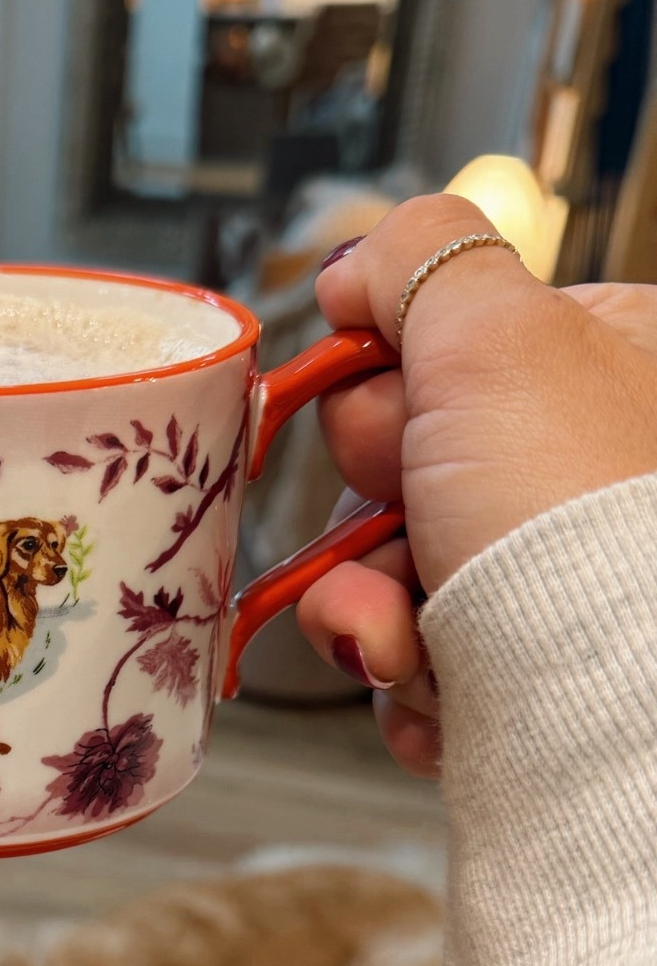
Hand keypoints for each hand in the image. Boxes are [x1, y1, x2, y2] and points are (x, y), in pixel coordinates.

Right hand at [296, 195, 656, 774]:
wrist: (604, 706)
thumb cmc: (572, 515)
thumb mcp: (491, 334)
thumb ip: (416, 260)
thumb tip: (355, 264)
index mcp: (611, 368)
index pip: (451, 347)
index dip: (386, 381)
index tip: (385, 412)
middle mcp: (590, 473)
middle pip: (405, 467)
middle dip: (369, 512)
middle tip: (403, 518)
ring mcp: (557, 578)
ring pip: (393, 571)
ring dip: (367, 605)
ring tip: (404, 635)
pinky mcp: (523, 673)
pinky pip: (415, 660)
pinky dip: (402, 676)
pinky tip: (434, 683)